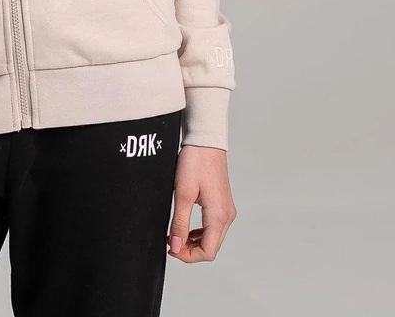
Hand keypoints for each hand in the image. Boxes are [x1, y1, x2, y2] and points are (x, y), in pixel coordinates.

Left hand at [166, 145, 236, 261]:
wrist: (205, 142)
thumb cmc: (195, 162)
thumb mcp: (182, 194)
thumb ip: (179, 223)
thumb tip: (176, 247)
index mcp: (219, 216)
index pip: (207, 252)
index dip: (188, 256)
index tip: (171, 248)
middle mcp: (227, 216)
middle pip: (211, 247)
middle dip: (190, 250)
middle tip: (171, 242)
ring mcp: (226, 210)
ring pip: (212, 238)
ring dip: (194, 242)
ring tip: (175, 235)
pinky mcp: (222, 204)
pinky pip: (213, 227)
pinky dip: (200, 232)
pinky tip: (186, 227)